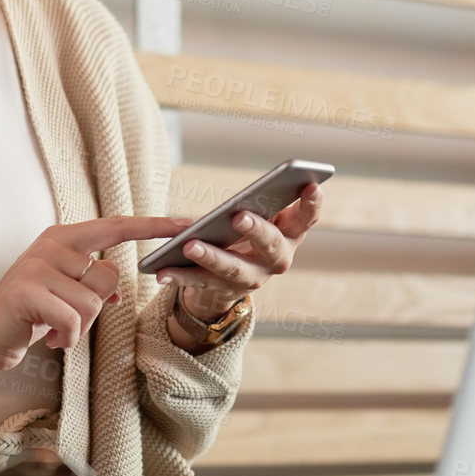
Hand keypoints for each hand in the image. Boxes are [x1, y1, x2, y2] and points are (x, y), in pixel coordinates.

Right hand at [0, 215, 187, 374]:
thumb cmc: (29, 314)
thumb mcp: (64, 293)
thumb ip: (91, 283)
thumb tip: (117, 293)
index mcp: (63, 238)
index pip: (116, 227)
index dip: (152, 226)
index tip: (185, 223)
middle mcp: (52, 245)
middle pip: (109, 278)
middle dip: (96, 309)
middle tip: (67, 319)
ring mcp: (37, 265)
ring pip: (93, 304)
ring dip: (78, 327)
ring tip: (53, 327)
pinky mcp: (26, 291)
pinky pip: (73, 320)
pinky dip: (67, 338)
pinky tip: (47, 338)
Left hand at [155, 181, 323, 320]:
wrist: (236, 274)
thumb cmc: (251, 229)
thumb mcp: (262, 214)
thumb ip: (263, 202)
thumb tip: (249, 195)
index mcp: (291, 233)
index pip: (307, 218)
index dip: (312, 204)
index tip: (312, 184)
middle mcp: (278, 259)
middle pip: (270, 246)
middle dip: (256, 231)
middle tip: (239, 216)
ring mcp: (253, 279)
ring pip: (233, 269)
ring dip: (211, 257)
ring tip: (190, 245)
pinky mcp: (225, 291)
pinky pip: (200, 282)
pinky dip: (180, 276)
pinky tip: (162, 271)